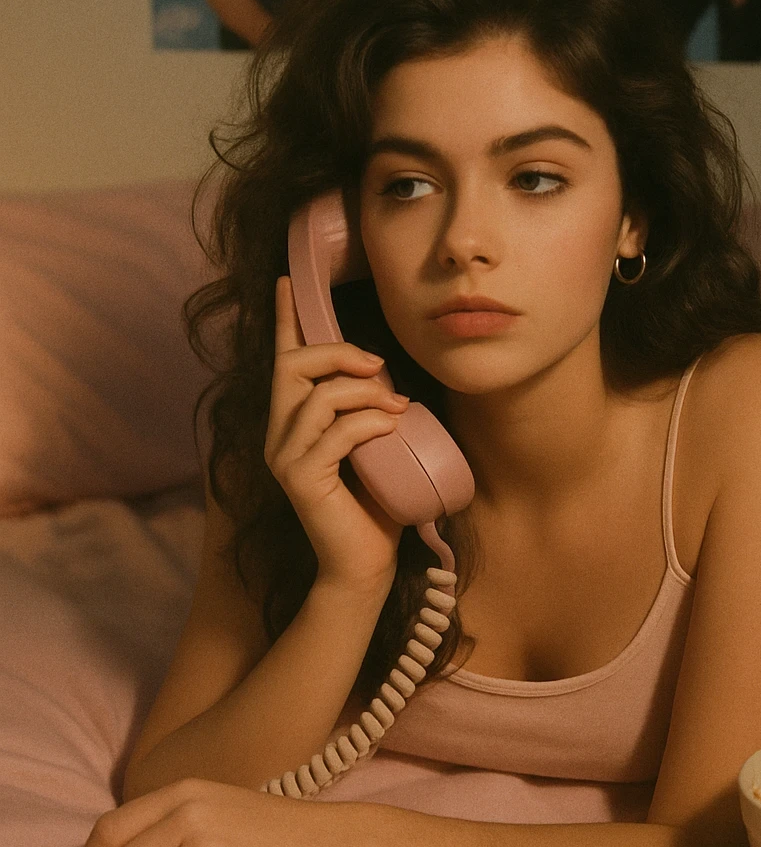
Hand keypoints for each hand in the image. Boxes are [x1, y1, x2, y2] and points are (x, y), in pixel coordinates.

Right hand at [266, 275, 410, 589]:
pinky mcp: (301, 479)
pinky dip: (369, 424)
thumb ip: (368, 412)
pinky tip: (392, 430)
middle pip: (293, 367)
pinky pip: (335, 433)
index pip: (283, 360)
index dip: (285, 320)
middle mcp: (278, 435)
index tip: (287, 281)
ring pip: (316, 397)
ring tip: (397, 408)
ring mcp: (284, 458)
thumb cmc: (374, 505)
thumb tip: (389, 379)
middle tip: (379, 366)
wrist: (365, 565)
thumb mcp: (374, 445)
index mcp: (292, 422)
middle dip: (337, 353)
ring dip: (364, 394)